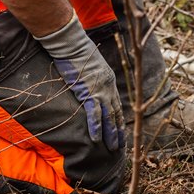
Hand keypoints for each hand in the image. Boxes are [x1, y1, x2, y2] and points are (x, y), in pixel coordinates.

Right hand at [36, 14, 123, 150]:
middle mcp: (109, 87)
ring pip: (109, 117)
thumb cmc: (76, 53)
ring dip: (111, 134)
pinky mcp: (89, 93)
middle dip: (119, 131)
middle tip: (121, 146)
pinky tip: (97, 140)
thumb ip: (92, 78)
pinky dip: (96, 128)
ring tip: (113, 149)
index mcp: (109, 81)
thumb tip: (87, 86)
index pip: (117, 104)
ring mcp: (100, 91)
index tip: (121, 131)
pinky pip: (94, 114)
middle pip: (117, 113)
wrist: (71, 45)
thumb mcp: (90, 67)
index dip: (120, 119)